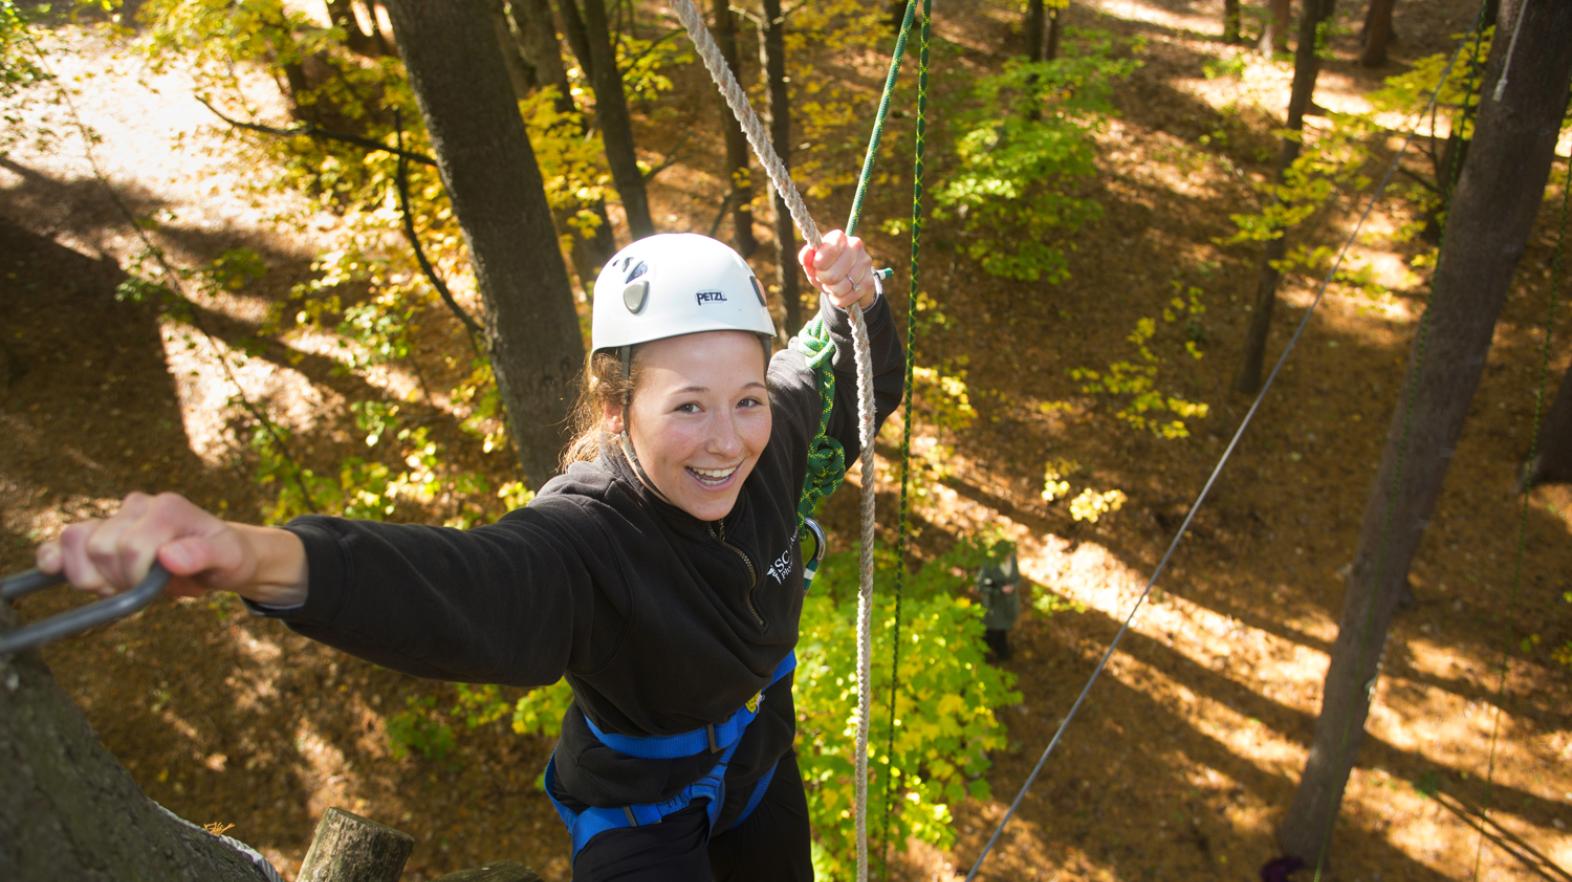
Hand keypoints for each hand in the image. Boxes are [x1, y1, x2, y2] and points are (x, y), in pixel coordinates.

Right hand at [35, 492, 307, 605]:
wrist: (219, 558)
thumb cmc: (226, 557)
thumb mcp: (229, 558)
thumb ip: (204, 555)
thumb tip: (169, 556)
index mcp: (167, 508)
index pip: (130, 546)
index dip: (138, 576)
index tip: (160, 585)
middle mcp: (137, 506)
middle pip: (100, 548)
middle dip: (119, 579)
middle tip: (147, 586)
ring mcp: (114, 517)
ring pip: (74, 542)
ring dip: (91, 575)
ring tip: (123, 583)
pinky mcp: (97, 534)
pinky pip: (62, 542)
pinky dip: (52, 558)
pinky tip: (52, 570)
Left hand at [799, 229, 877, 310]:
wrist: (848, 281)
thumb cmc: (827, 268)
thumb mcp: (814, 264)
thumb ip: (807, 258)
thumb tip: (807, 254)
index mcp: (839, 237)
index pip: (829, 250)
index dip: (819, 264)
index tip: (817, 267)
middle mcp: (855, 246)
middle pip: (833, 275)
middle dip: (824, 281)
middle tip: (823, 278)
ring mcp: (865, 263)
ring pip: (841, 288)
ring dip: (832, 290)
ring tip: (833, 285)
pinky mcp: (869, 281)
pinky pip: (848, 297)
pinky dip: (839, 299)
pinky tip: (841, 293)